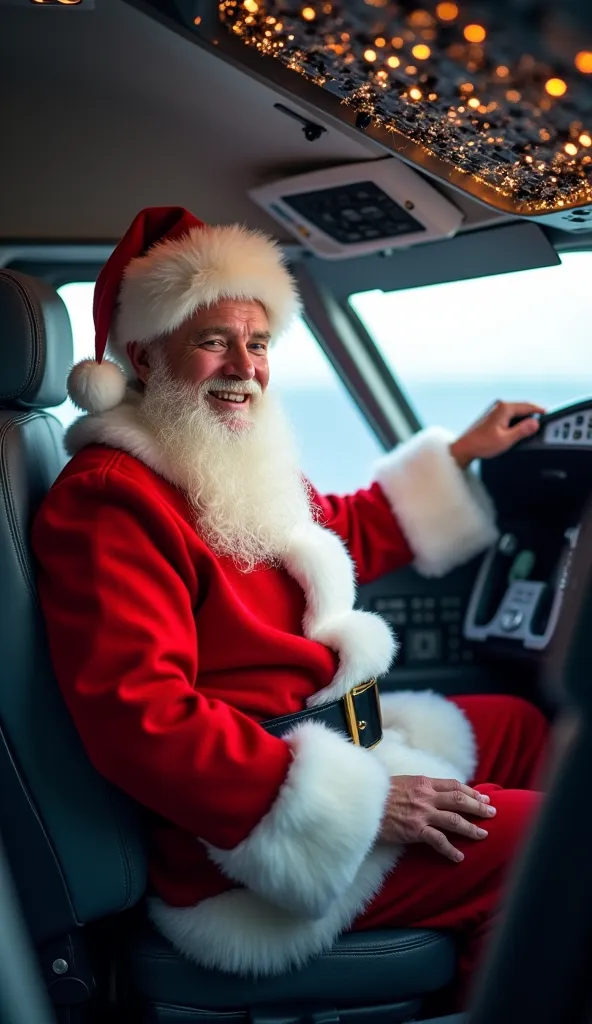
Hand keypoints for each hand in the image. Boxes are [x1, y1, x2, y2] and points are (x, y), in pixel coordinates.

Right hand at [378, 775, 495, 862]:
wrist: (364, 803)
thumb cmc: (380, 793)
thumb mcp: (402, 781)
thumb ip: (419, 786)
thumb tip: (433, 790)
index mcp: (424, 782)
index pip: (454, 785)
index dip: (471, 791)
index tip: (483, 797)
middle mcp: (426, 796)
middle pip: (460, 800)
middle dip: (479, 806)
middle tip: (492, 812)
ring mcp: (422, 813)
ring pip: (454, 820)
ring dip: (471, 828)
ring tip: (483, 834)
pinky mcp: (415, 830)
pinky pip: (438, 841)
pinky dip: (450, 850)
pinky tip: (459, 857)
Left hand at [450, 401, 545, 469]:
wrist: (464, 448)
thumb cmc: (481, 444)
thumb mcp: (506, 439)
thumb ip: (522, 430)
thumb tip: (535, 423)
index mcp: (504, 408)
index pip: (528, 406)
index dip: (540, 410)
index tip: (550, 414)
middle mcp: (499, 405)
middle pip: (523, 407)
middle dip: (533, 415)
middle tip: (544, 423)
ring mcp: (495, 410)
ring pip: (516, 411)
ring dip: (525, 418)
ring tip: (533, 428)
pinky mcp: (492, 416)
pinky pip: (510, 415)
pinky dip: (517, 421)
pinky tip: (519, 429)